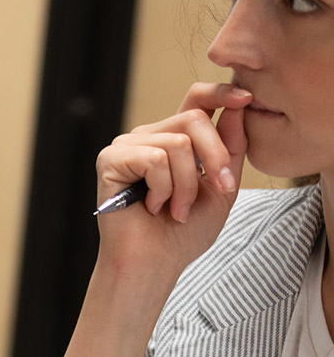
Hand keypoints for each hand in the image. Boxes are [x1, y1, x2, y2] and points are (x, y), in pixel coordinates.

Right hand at [95, 82, 250, 278]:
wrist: (154, 263)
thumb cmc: (183, 232)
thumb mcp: (222, 187)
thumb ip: (231, 148)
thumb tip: (237, 107)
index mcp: (174, 139)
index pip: (196, 100)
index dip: (221, 93)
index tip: (246, 98)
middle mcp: (148, 137)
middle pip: (193, 119)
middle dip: (215, 156)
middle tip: (219, 189)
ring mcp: (126, 146)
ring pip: (177, 144)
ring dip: (186, 185)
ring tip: (176, 208)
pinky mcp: (110, 159)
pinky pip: (154, 160)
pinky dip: (162, 189)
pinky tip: (152, 206)